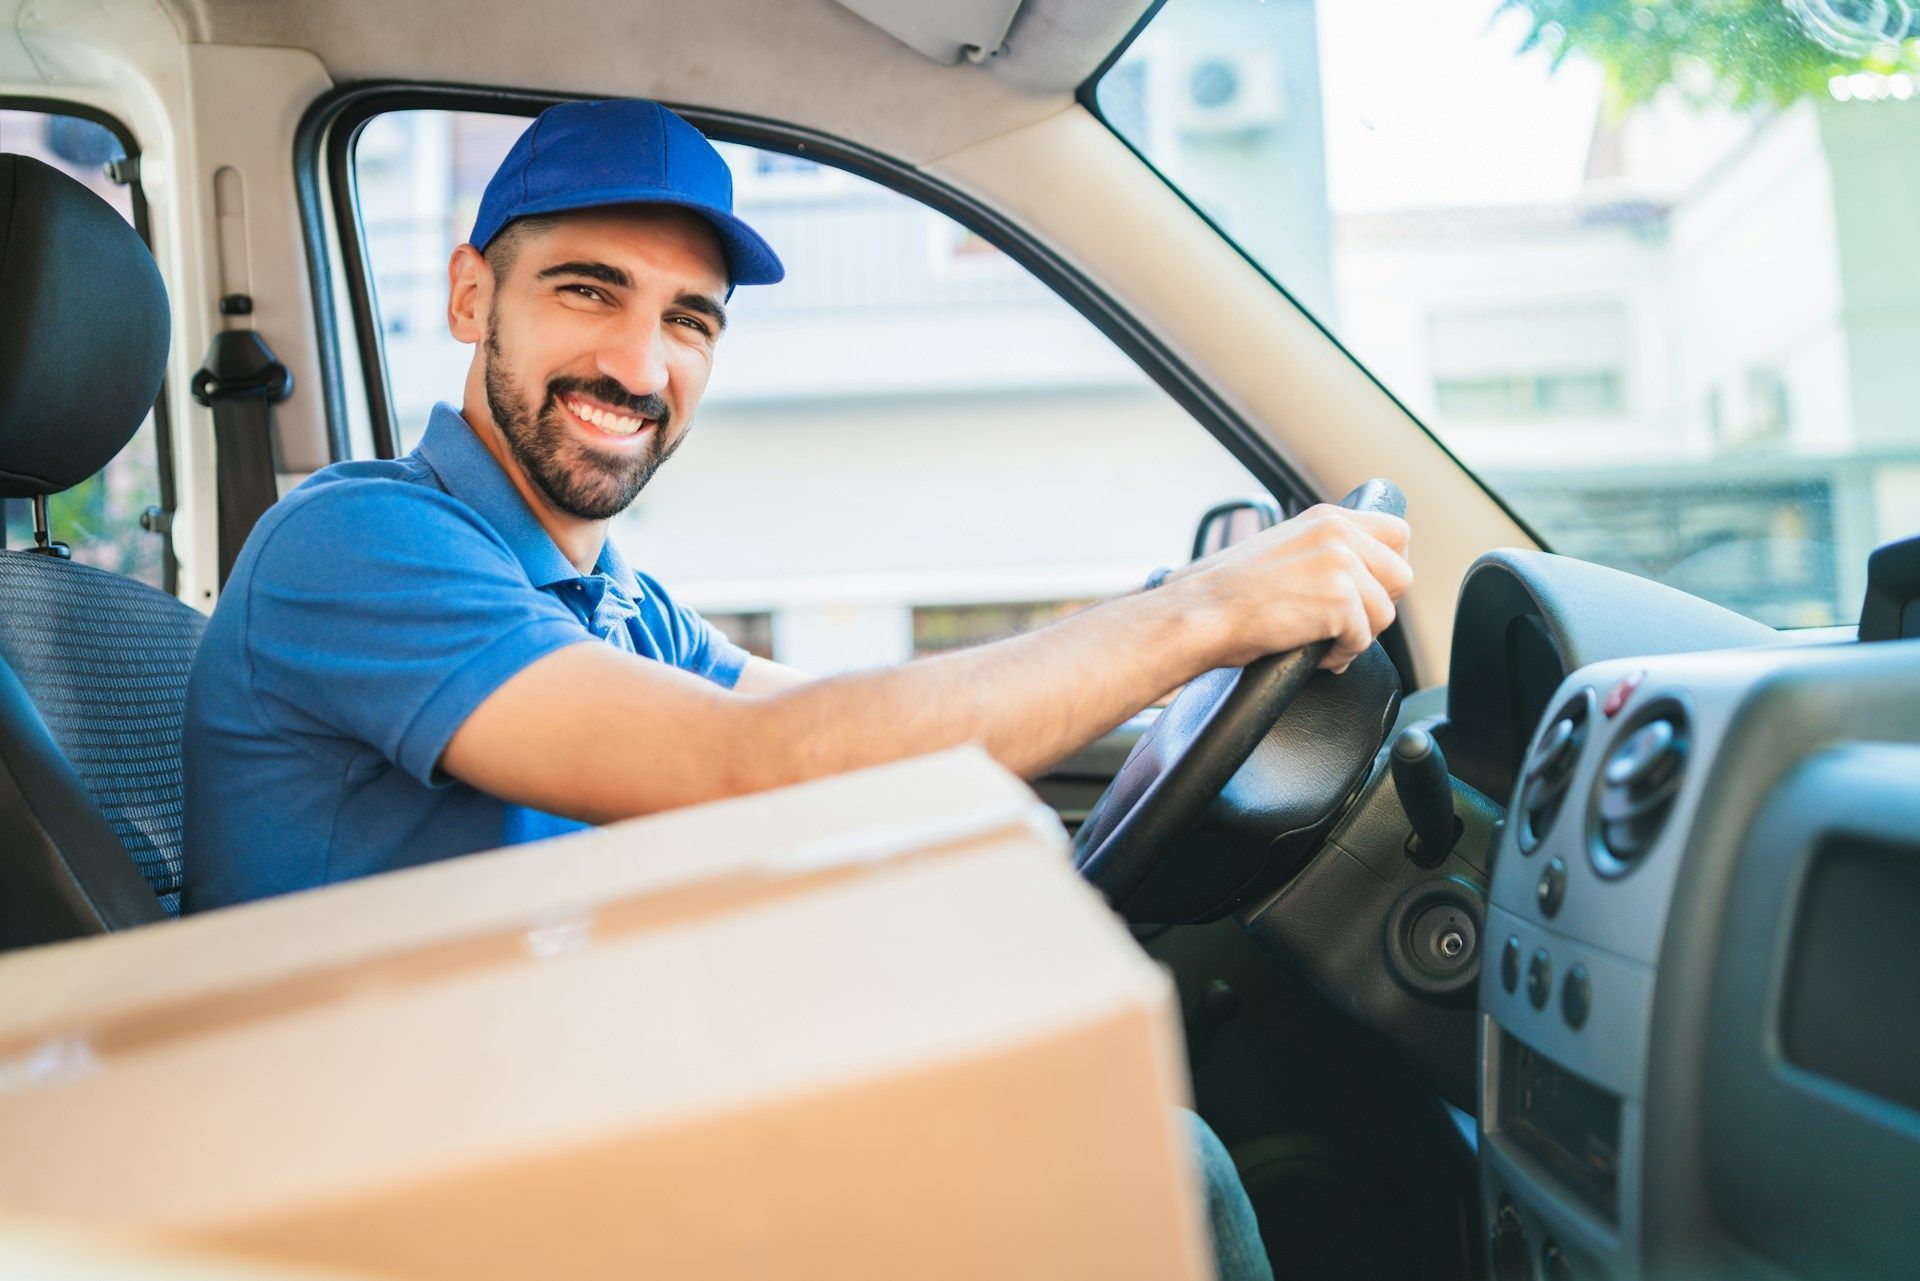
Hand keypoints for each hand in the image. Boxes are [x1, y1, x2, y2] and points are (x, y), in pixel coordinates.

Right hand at [1180, 504, 1412, 672]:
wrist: (1201, 613)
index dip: (1390, 569)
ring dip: (1359, 636)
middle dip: (1379, 606)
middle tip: (1345, 624)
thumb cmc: (1227, 592)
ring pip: (1386, 613)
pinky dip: (1341, 656)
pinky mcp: (1339, 600)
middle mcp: (1339, 533)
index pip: (1397, 533)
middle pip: (1401, 575)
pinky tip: (1315, 656)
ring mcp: (1341, 564)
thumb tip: (1361, 573)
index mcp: (1327, 518)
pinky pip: (1364, 640)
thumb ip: (1324, 550)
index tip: (1371, 593)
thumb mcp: (1284, 548)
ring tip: (1324, 644)